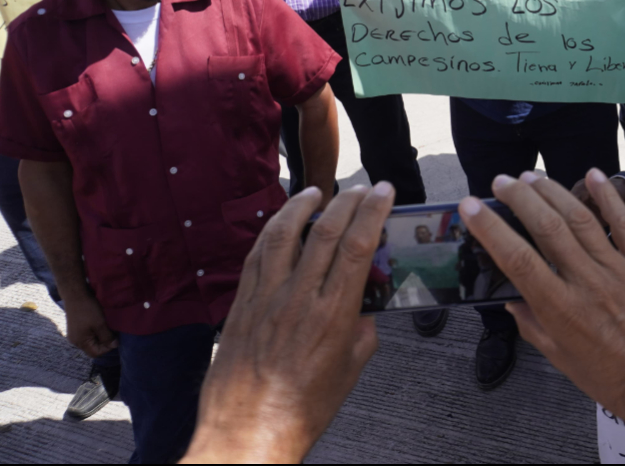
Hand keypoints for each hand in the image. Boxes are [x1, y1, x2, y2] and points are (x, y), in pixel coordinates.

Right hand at [63, 292, 117, 357]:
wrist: (75, 294)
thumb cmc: (88, 310)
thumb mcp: (100, 324)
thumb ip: (107, 337)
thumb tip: (115, 346)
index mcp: (80, 343)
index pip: (96, 353)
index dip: (107, 347)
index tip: (115, 337)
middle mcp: (75, 341)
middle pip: (93, 348)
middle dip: (105, 342)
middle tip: (113, 332)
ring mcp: (75, 334)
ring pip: (91, 340)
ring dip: (101, 336)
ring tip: (107, 327)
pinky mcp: (76, 328)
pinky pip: (88, 334)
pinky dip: (96, 331)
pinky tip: (101, 324)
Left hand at [181, 182, 394, 463]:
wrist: (247, 436)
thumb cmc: (301, 412)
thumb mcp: (350, 373)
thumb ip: (361, 334)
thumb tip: (363, 313)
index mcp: (333, 315)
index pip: (358, 246)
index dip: (373, 212)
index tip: (384, 193)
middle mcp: (299, 299)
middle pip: (325, 232)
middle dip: (347, 201)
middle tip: (361, 188)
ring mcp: (266, 299)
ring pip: (284, 234)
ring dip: (302, 206)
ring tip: (316, 191)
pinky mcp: (241, 306)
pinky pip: (256, 256)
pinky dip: (270, 232)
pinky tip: (280, 224)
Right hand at [460, 169, 624, 430]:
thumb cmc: (610, 379)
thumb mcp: (561, 360)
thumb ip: (534, 326)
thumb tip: (512, 302)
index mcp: (560, 309)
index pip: (518, 260)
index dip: (492, 229)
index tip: (472, 206)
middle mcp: (586, 283)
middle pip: (547, 228)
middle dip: (520, 199)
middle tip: (502, 181)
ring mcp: (618, 270)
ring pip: (581, 219)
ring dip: (553, 192)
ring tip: (532, 176)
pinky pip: (624, 224)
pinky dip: (608, 196)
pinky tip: (592, 174)